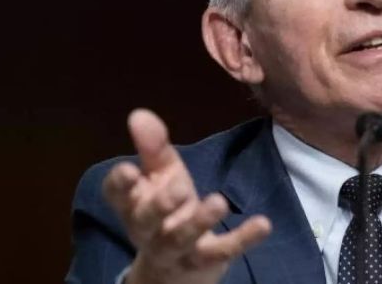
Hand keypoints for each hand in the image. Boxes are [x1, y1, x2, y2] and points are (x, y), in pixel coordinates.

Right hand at [102, 109, 271, 283]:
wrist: (176, 268)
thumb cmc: (167, 210)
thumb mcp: (161, 176)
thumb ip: (153, 148)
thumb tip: (139, 114)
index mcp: (133, 204)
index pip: (117, 195)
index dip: (120, 184)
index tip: (129, 170)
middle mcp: (148, 229)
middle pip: (147, 220)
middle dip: (161, 204)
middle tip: (180, 188)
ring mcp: (176, 249)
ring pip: (183, 238)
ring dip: (200, 221)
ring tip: (219, 202)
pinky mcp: (205, 262)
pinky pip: (222, 252)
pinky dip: (243, 238)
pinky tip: (263, 223)